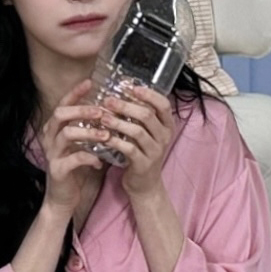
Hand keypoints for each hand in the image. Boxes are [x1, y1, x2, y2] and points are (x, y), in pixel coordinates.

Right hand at [36, 83, 110, 223]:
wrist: (63, 198)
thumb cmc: (74, 169)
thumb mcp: (80, 145)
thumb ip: (88, 129)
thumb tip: (108, 110)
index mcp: (54, 130)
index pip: (62, 105)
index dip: (74, 93)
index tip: (90, 82)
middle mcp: (49, 138)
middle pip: (60, 114)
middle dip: (82, 110)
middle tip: (101, 110)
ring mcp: (52, 154)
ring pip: (67, 134)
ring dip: (89, 132)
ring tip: (106, 134)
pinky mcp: (58, 170)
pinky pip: (73, 159)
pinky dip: (89, 158)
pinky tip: (100, 162)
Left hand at [89, 77, 182, 200]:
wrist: (145, 185)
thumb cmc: (142, 153)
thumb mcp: (147, 133)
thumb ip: (140, 116)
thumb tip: (121, 91)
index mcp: (167, 126)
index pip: (163, 104)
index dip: (148, 94)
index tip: (130, 86)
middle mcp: (164, 137)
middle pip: (147, 115)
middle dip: (126, 106)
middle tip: (108, 100)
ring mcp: (155, 151)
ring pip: (137, 131)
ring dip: (118, 122)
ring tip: (103, 117)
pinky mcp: (144, 164)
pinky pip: (129, 149)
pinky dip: (115, 141)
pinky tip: (104, 136)